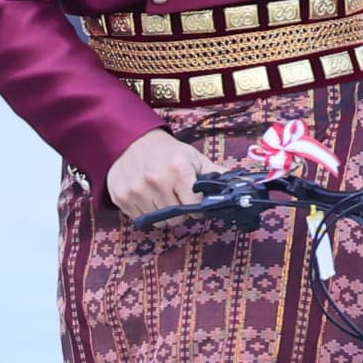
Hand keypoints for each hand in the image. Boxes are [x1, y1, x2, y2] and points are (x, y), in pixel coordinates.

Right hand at [106, 129, 227, 219]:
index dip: (197, 205)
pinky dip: (145, 212)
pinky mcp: (120, 197)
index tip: (193, 197)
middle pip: (177, 218)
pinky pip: (140, 219)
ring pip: (159, 222)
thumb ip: (216, 174)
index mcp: (179, 170)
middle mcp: (156, 180)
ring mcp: (136, 190)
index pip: (196, 207)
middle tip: (176, 195)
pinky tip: (146, 196)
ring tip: (161, 195)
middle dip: (180, 210)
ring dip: (163, 213)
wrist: (132, 140)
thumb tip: (242, 185)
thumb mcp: (194, 158)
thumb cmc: (168, 152)